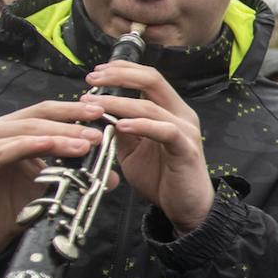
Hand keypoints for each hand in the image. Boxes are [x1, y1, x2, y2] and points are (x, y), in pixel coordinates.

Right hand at [0, 99, 111, 259]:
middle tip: (98, 134)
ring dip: (57, 137)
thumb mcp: (53, 183)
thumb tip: (115, 176)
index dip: (72, 110)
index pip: (43, 112)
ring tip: (85, 145)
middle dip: (70, 125)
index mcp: (7, 128)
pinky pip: (2, 153)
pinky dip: (27, 147)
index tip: (100, 112)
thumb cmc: (17, 204)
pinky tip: (48, 145)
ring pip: (23, 134)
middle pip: (35, 120)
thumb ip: (79, 172)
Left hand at [83, 60, 212, 234]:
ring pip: (150, 106)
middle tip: (91, 80)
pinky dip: (141, 126)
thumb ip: (121, 130)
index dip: (122, 70)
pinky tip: (120, 126)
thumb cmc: (161, 177)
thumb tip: (98, 113)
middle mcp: (181, 114)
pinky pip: (164, 131)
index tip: (95, 74)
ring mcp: (185, 131)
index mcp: (170, 110)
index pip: (149, 78)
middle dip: (119, 76)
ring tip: (94, 105)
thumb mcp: (133, 150)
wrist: (186, 207)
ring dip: (118, 103)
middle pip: (152, 80)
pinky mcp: (186, 149)